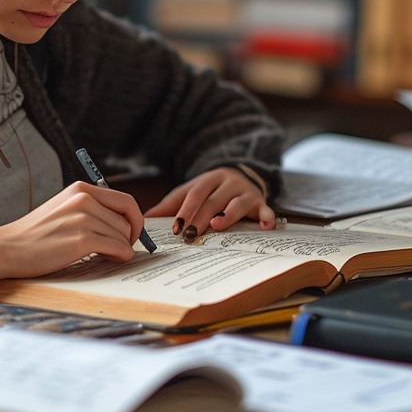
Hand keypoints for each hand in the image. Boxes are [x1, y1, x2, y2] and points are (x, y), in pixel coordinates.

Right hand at [0, 181, 143, 286]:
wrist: (7, 248)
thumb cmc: (34, 235)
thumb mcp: (63, 209)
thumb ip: (90, 210)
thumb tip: (123, 224)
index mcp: (80, 189)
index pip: (125, 200)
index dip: (135, 219)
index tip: (132, 233)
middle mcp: (84, 198)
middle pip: (128, 219)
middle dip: (129, 237)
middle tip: (120, 249)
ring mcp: (83, 218)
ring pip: (124, 236)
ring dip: (121, 249)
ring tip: (105, 255)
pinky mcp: (82, 239)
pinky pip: (118, 248)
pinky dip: (120, 256)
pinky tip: (109, 259)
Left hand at [144, 167, 274, 242]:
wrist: (243, 175)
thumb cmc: (211, 191)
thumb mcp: (191, 192)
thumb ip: (170, 205)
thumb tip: (145, 218)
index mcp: (209, 179)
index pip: (196, 193)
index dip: (185, 209)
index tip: (176, 227)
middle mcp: (228, 183)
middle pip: (213, 201)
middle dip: (201, 218)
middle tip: (190, 235)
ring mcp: (246, 192)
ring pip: (237, 203)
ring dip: (228, 215)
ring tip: (217, 226)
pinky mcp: (261, 202)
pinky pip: (266, 210)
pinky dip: (266, 217)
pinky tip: (265, 226)